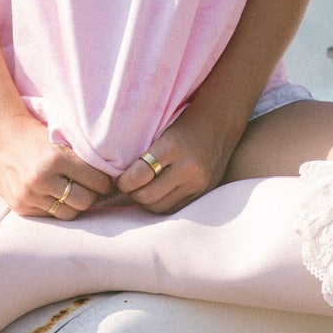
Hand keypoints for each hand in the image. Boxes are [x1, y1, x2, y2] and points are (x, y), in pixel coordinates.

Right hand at [0, 113, 113, 220]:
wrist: (1, 136)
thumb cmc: (37, 135)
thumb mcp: (61, 139)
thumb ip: (82, 158)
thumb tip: (111, 177)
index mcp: (56, 158)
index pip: (97, 181)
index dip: (105, 183)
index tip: (105, 182)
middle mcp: (42, 178)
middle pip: (85, 201)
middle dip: (91, 195)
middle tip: (90, 189)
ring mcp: (29, 194)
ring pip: (68, 213)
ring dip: (74, 204)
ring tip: (73, 194)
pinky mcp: (20, 206)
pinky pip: (49, 215)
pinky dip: (55, 207)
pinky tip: (54, 195)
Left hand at [115, 104, 240, 213]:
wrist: (219, 123)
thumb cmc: (181, 123)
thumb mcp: (159, 131)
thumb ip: (140, 155)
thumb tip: (112, 181)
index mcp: (173, 147)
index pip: (138, 176)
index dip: (122, 181)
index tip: (118, 177)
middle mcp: (188, 168)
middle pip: (147, 196)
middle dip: (132, 194)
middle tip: (128, 185)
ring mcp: (198, 183)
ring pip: (159, 207)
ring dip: (146, 201)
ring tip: (142, 188)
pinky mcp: (204, 192)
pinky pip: (174, 209)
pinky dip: (161, 204)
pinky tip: (158, 193)